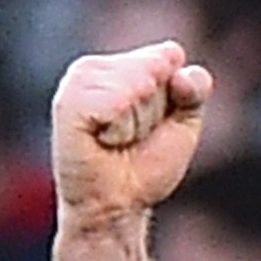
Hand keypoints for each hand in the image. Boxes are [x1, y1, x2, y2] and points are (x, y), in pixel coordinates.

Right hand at [53, 41, 214, 232]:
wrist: (119, 205)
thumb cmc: (146, 165)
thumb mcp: (184, 123)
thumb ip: (194, 88)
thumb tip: (178, 68)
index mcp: (122, 63)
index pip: (170, 56)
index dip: (175, 95)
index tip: (154, 123)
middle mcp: (96, 66)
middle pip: (153, 68)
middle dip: (155, 110)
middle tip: (134, 135)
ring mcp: (78, 81)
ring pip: (135, 82)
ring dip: (137, 121)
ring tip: (117, 139)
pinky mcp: (67, 102)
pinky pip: (114, 101)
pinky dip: (119, 128)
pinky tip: (103, 140)